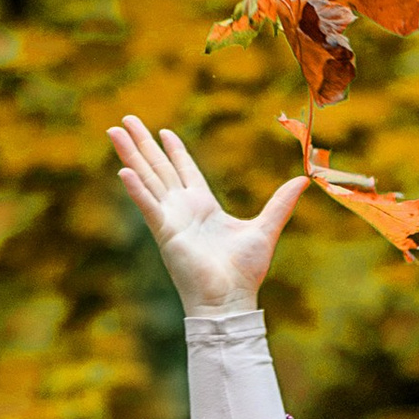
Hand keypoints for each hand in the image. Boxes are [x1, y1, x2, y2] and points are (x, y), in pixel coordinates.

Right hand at [108, 116, 306, 314]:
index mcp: (203, 206)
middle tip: (126, 118)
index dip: (174, 150)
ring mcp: (171, 219)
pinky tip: (123, 169)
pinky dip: (136, 188)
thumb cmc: (244, 272)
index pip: (184, 170)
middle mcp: (183, 209)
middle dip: (143, 143)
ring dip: (131, 154)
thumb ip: (281, 203)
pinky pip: (148, 205)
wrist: (229, 299)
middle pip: (159, 167)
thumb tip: (304, 181)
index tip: (162, 131)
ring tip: (114, 130)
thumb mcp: (266, 228)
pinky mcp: (165, 232)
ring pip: (147, 178)